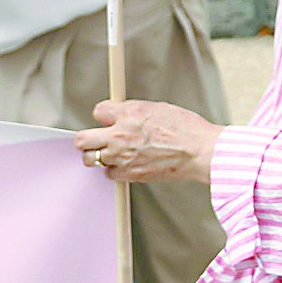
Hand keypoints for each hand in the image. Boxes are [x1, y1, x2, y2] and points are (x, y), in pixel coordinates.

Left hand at [75, 99, 221, 184]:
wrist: (199, 151)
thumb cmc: (186, 129)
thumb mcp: (158, 108)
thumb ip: (134, 111)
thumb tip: (122, 113)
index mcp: (129, 113)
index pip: (97, 111)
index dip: (104, 115)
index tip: (108, 119)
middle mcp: (121, 135)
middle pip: (82, 140)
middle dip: (87, 138)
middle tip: (94, 138)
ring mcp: (123, 156)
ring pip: (90, 160)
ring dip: (98, 155)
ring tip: (108, 152)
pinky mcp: (129, 174)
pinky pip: (109, 174)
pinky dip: (114, 169)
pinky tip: (125, 164)